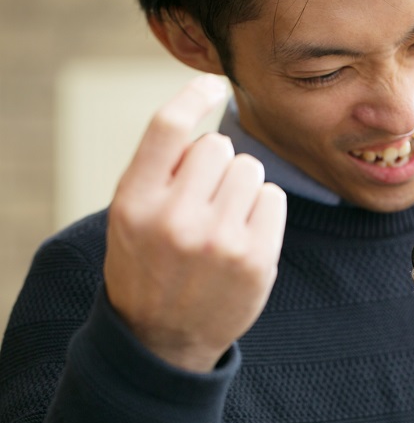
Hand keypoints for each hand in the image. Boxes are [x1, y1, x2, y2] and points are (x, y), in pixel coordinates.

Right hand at [104, 75, 286, 371]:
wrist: (163, 340)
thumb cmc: (149, 267)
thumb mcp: (131, 218)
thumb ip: (159, 172)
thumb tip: (208, 121)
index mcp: (134, 202)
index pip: (168, 127)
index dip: (193, 95)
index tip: (213, 83)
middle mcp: (174, 218)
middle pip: (218, 147)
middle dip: (217, 166)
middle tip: (205, 200)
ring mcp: (218, 240)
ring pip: (251, 168)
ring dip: (243, 186)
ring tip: (224, 220)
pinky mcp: (255, 258)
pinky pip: (274, 197)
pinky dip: (264, 208)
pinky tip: (246, 234)